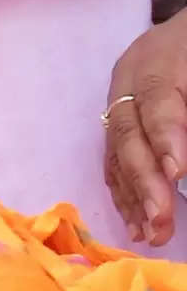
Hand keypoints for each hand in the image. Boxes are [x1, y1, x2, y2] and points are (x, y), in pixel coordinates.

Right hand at [103, 12, 186, 245]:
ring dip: (131, 195)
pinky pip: (112, 155)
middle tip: (160, 219)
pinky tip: (134, 220)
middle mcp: (130, 76)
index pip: (157, 99)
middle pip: (127, 130)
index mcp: (160, 57)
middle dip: (143, 179)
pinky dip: (123, 190)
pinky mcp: (118, 112)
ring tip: (149, 234)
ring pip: (115, 148)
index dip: (165, 136)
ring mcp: (119, 95)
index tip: (177, 173)